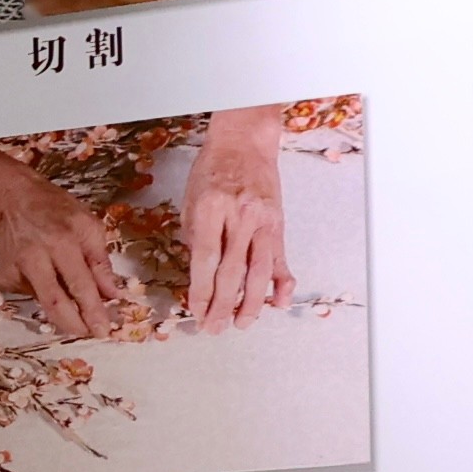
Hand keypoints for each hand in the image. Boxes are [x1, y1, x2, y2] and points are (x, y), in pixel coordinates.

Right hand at [0, 144, 134, 338]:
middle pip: (55, 302)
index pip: (80, 284)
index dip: (92, 310)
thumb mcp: (88, 226)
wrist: (14, 201)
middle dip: (75, 325)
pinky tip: (47, 277)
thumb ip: (101, 262)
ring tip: (77, 315)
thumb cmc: (57, 211)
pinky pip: (31, 295)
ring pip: (43, 303)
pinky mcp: (5, 277)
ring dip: (64, 314)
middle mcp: (36, 256)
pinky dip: (46, 294)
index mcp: (62, 241)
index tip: (103, 330)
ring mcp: (16, 268)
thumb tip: (113, 294)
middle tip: (90, 334)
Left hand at [180, 109, 290, 326]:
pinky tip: (278, 303)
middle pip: (232, 271)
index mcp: (211, 209)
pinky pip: (280, 258)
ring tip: (242, 324)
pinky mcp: (278, 224)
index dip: (201, 291)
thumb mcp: (191, 201)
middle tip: (214, 328)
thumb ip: (194, 238)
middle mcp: (240, 216)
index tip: (196, 312)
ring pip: (259, 270)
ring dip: (251, 302)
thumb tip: (198, 277)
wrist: (245, 143)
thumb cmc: (213, 171)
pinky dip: (282, 282)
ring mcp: (263, 221)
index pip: (205, 259)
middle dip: (222, 305)